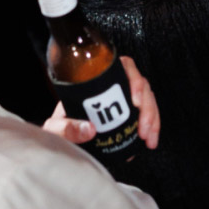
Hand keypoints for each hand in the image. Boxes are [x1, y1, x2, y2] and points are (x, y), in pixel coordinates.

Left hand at [41, 56, 160, 149]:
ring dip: (153, 118)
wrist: (62, 142)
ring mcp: (124, 101)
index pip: (123, 66)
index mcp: (97, 82)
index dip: (133, 78)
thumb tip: (89, 129)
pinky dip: (153, 126)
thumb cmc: (58, 129)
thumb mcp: (55, 128)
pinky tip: (149, 141)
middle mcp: (113, 88)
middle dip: (148, 107)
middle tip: (143, 129)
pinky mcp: (130, 115)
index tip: (135, 99)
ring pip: (148, 99)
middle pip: (141, 85)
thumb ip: (66, 128)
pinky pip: (148, 114)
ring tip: (149, 139)